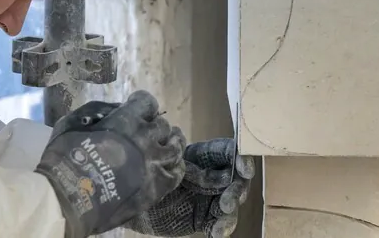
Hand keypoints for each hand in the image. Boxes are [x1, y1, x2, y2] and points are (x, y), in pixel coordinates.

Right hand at [35, 91, 185, 237]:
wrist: (67, 198)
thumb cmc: (64, 156)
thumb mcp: (74, 121)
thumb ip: (99, 110)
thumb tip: (119, 109)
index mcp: (127, 120)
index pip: (148, 102)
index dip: (142, 104)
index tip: (137, 108)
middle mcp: (146, 138)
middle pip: (162, 125)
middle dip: (153, 125)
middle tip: (146, 132)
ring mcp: (154, 163)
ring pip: (176, 146)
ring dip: (171, 142)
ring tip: (167, 143)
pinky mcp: (157, 187)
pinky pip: (177, 172)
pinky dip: (175, 165)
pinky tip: (169, 164)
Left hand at [123, 138, 254, 236]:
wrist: (134, 202)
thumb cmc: (147, 174)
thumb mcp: (162, 164)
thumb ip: (178, 160)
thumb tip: (183, 148)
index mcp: (205, 156)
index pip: (229, 153)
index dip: (241, 159)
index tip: (243, 169)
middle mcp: (213, 176)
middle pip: (236, 180)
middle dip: (236, 189)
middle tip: (226, 200)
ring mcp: (210, 198)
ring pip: (231, 203)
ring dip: (230, 209)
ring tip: (222, 211)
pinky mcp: (205, 218)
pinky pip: (219, 224)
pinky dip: (221, 228)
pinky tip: (217, 233)